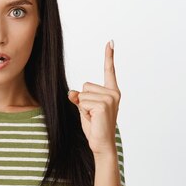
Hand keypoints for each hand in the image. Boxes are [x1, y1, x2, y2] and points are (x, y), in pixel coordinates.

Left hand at [67, 40, 120, 155]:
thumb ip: (79, 97)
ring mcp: (110, 98)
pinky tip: (93, 119)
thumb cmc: (94, 127)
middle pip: (85, 85)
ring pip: (82, 94)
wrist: (101, 143)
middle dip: (83, 100)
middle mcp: (113, 93)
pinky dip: (83, 111)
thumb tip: (72, 92)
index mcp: (111, 92)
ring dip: (83, 107)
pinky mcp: (103, 105)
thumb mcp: (84, 108)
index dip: (109, 56)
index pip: (109, 71)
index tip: (110, 42)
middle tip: (92, 114)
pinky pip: (82, 101)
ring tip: (93, 118)